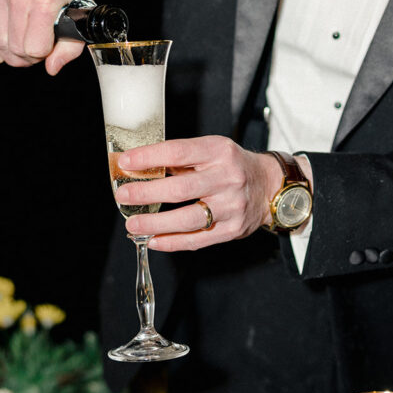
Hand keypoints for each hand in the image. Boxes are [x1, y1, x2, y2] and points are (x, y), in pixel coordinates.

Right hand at [0, 0, 89, 74]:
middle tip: (34, 47)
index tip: (47, 46)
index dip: (42, 54)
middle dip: (26, 57)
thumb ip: (71, 43)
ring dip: (10, 52)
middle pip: (15, 49)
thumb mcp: (80, 5)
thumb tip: (52, 67)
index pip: (35, 48)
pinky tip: (1, 44)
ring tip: (20, 43)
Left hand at [115, 136, 306, 249]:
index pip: (178, 152)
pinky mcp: (232, 229)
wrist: (269, 187)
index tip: (126, 162)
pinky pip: (197, 240)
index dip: (149, 157)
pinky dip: (171, 242)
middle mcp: (228, 178)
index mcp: (219, 152)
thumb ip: (181, 159)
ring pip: (188, 219)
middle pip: (180, 189)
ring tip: (133, 224)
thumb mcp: (212, 151)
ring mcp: (232, 206)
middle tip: (123, 196)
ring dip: (155, 223)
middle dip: (146, 194)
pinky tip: (153, 240)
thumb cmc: (232, 166)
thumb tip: (139, 167)